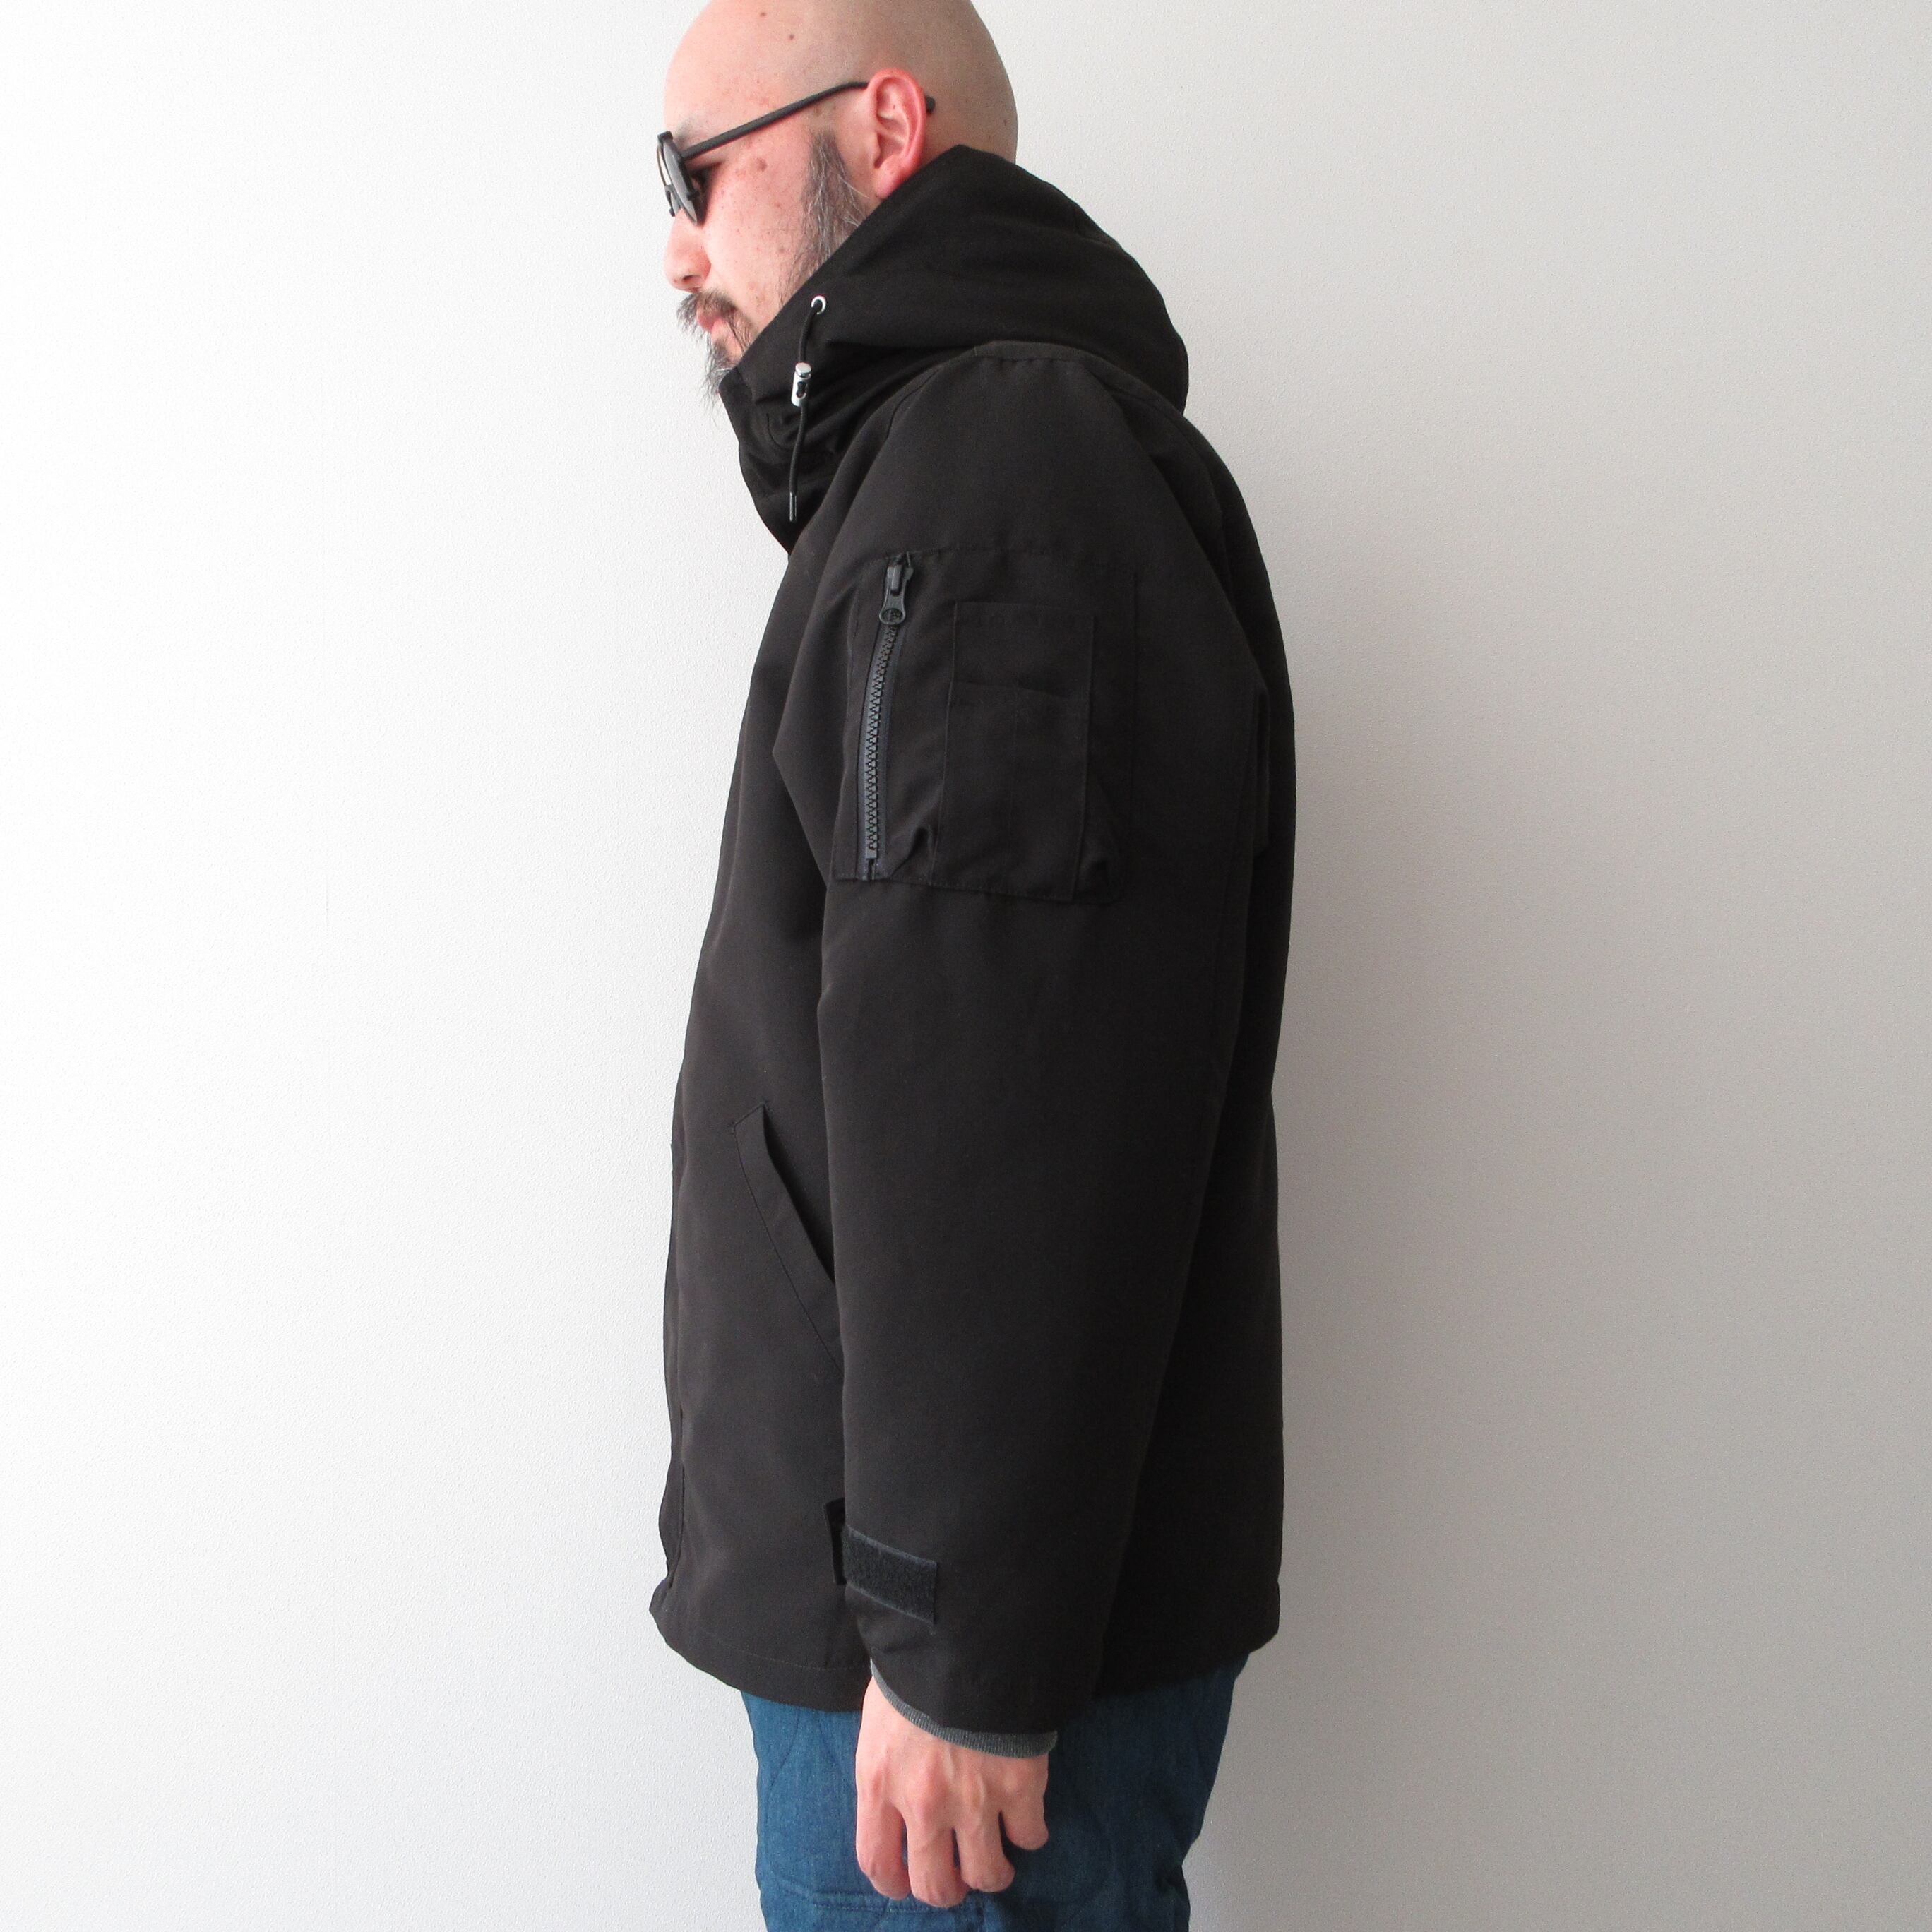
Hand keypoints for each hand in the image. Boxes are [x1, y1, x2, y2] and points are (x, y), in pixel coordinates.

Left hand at [853, 1672, 1050, 1905]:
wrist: (964, 1630)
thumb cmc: (915, 1664)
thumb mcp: (880, 1717)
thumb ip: (886, 1765)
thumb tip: (896, 1794)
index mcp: (879, 1781)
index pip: (877, 1863)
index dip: (895, 1883)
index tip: (907, 1881)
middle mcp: (923, 1803)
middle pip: (936, 1885)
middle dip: (948, 1888)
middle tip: (958, 1874)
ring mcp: (974, 1798)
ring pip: (987, 1873)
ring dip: (993, 1872)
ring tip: (997, 1857)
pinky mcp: (1019, 1784)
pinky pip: (1031, 1836)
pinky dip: (1030, 1833)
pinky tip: (1026, 1816)